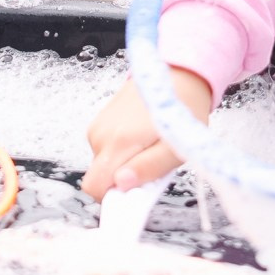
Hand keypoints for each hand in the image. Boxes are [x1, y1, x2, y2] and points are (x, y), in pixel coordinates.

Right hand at [83, 66, 214, 198]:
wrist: (177, 76)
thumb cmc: (180, 111)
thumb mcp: (176, 146)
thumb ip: (149, 167)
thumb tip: (121, 184)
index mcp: (118, 142)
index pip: (94, 186)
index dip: (113, 197)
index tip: (135, 193)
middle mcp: (101, 134)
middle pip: (99, 178)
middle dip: (121, 182)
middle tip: (150, 169)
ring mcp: (98, 127)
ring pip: (103, 165)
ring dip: (124, 165)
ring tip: (149, 149)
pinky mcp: (100, 122)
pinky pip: (105, 150)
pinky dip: (121, 153)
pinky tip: (141, 139)